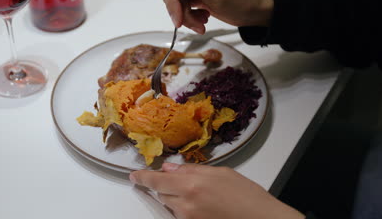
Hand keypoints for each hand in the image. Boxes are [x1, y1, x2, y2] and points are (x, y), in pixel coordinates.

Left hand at [130, 163, 304, 218]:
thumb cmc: (246, 195)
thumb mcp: (221, 173)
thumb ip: (192, 169)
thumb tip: (170, 167)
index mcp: (192, 184)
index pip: (157, 180)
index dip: (143, 177)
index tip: (134, 175)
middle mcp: (186, 203)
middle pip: (161, 193)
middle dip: (164, 185)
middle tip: (177, 179)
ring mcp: (188, 218)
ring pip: (170, 205)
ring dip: (175, 196)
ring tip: (198, 192)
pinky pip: (180, 215)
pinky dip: (183, 207)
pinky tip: (201, 202)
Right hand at [163, 0, 273, 33]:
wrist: (252, 11)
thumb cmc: (241, 1)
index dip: (175, 1)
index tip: (178, 20)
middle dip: (182, 12)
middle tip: (195, 26)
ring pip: (178, 1)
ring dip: (187, 17)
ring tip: (202, 25)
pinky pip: (184, 6)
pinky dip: (191, 17)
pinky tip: (203, 20)